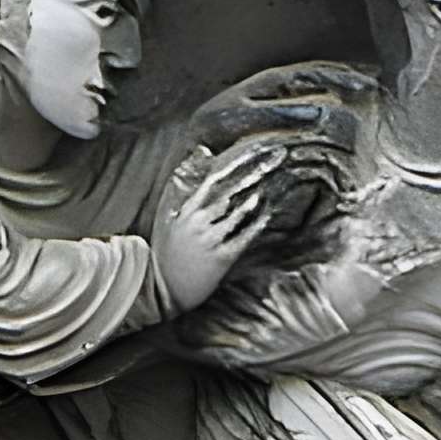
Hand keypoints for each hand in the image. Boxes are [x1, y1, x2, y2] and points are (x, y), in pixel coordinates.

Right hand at [153, 141, 284, 310]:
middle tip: (276, 159)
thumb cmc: (168, 251)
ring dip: (255, 199)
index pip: (212, 180)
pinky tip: (267, 214)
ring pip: (238, 213)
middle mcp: (198, 222)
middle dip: (253, 174)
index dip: (234, 164)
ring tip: (270, 185)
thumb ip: (183, 185)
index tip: (253, 151)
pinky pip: (243, 237)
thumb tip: (202, 152)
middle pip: (229, 192)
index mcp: (186, 211)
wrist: (163, 288)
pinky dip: (256, 224)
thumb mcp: (169, 217)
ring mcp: (210, 240)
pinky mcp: (221, 257)